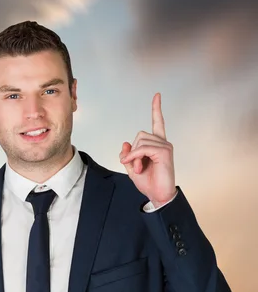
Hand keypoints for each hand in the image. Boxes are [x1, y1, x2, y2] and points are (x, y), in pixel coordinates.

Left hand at [119, 92, 175, 206]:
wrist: (158, 195)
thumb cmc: (148, 182)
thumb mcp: (132, 167)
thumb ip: (128, 155)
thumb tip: (125, 143)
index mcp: (157, 144)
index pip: (157, 122)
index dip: (156, 109)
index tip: (157, 95)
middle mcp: (163, 142)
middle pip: (139, 134)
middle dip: (133, 151)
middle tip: (136, 167)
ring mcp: (165, 146)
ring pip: (140, 141)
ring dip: (134, 156)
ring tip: (140, 168)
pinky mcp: (164, 151)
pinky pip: (142, 148)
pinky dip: (135, 156)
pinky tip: (138, 166)